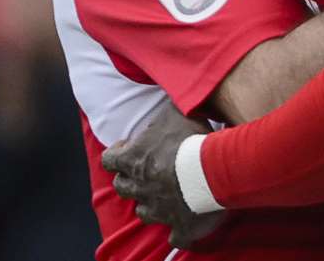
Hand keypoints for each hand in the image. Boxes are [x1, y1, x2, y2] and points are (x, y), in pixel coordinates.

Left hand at [101, 101, 227, 247]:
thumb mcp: (176, 110)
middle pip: (121, 187)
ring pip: (142, 212)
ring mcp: (158, 210)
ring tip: (163, 194)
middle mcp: (140, 187)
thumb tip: (169, 89)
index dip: (116, 154)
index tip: (127, 148)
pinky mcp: (179, 227)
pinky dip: (177, 229)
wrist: (214, 170)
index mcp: (134, 160)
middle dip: (128, 179)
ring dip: (149, 202)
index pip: (109, 160)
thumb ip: (166, 107)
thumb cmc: (192, 138)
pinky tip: (185, 221)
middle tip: (144, 170)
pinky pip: (174, 234)